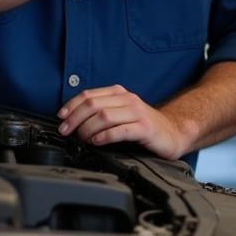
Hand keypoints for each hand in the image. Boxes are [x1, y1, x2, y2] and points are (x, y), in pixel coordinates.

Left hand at [57, 84, 188, 158]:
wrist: (174, 133)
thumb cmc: (144, 126)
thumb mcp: (121, 114)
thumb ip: (102, 113)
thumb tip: (74, 121)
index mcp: (120, 94)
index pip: (89, 95)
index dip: (71, 106)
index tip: (61, 118)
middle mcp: (128, 100)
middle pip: (93, 105)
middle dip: (75, 119)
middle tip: (66, 132)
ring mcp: (137, 113)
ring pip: (104, 116)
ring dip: (87, 129)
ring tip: (82, 139)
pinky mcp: (145, 128)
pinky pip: (120, 130)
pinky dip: (104, 136)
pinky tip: (97, 142)